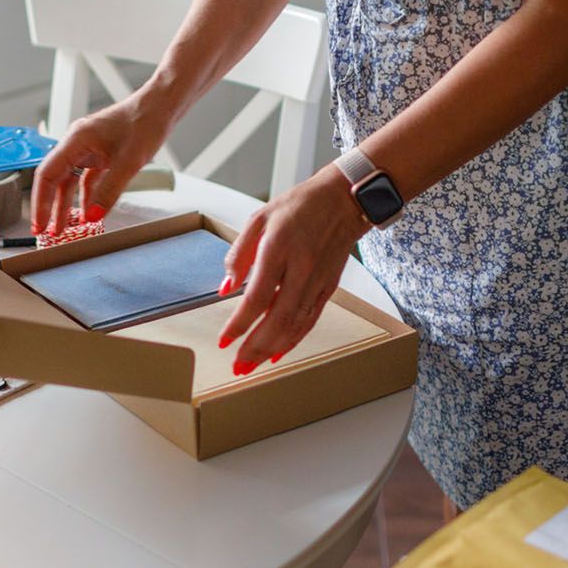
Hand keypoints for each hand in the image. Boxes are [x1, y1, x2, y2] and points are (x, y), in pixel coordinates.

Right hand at [30, 96, 172, 234]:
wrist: (160, 107)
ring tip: (62, 228)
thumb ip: (108, 191)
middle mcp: (77, 143)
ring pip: (68, 181)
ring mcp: (87, 149)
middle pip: (54, 180)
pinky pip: (84, 179)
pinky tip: (85, 211)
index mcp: (76, 140)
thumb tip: (92, 216)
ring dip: (66, 205)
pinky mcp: (99, 154)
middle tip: (46, 232)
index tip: (39, 224)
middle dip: (49, 207)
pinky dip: (84, 196)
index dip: (40, 202)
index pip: (46, 175)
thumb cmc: (145, 123)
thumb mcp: (129, 163)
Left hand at [218, 167, 371, 373]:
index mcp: (279, 248)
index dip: (240, 323)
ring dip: (272, 349)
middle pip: (277, 319)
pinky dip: (293, 339)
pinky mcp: (329, 287)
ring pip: (295, 324)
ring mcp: (317, 280)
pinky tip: (278, 352)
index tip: (224, 339)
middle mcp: (301, 268)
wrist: (344, 200)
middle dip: (255, 347)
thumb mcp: (259, 218)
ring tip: (252, 365)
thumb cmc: (299, 206)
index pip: (257, 297)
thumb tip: (226, 287)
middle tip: (237, 366)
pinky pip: (310, 320)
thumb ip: (240, 253)